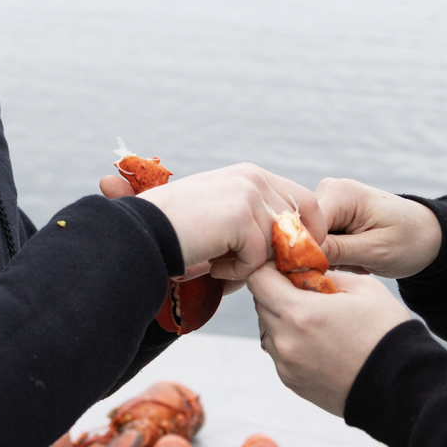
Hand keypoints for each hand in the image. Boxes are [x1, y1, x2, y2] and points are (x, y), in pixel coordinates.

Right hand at [130, 163, 319, 280]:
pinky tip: (209, 264)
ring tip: (217, 262)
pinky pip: (257, 258)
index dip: (306, 235)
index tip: (285, 261)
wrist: (140, 233)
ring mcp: (247, 193)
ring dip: (251, 264)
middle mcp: (253, 177)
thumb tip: (293, 255)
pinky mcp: (239, 216)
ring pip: (278, 244)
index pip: (305, 203)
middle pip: (300, 224)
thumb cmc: (177, 233)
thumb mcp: (224, 219)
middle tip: (247, 268)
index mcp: (251, 175)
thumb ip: (259, 227)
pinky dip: (234, 272)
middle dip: (282, 255)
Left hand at [246, 265, 415, 416]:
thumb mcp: (363, 288)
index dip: (270, 268)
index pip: (258, 279)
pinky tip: (322, 343)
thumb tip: (306, 271)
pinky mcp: (292, 382)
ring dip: (284, 319)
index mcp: (300, 313)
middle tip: (309, 292)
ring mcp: (286, 365)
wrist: (401, 386)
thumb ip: (326, 274)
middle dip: (278, 292)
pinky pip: (280, 352)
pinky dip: (292, 342)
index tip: (288, 267)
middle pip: (261, 304)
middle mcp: (285, 341)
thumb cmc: (386, 333)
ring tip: (318, 321)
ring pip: (268, 329)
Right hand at [312, 179, 442, 278]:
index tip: (325, 272)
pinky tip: (353, 255)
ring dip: (329, 256)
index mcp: (341, 192)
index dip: (308, 252)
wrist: (426, 234)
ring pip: (309, 238)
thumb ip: (335, 251)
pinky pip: (317, 240)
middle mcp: (328, 189)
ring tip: (358, 259)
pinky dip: (332, 254)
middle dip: (322, 255)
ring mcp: (326, 200)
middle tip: (355, 264)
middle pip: (303, 231)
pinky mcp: (327, 214)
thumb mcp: (375, 251)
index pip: (304, 225)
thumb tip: (297, 254)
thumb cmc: (409, 241)